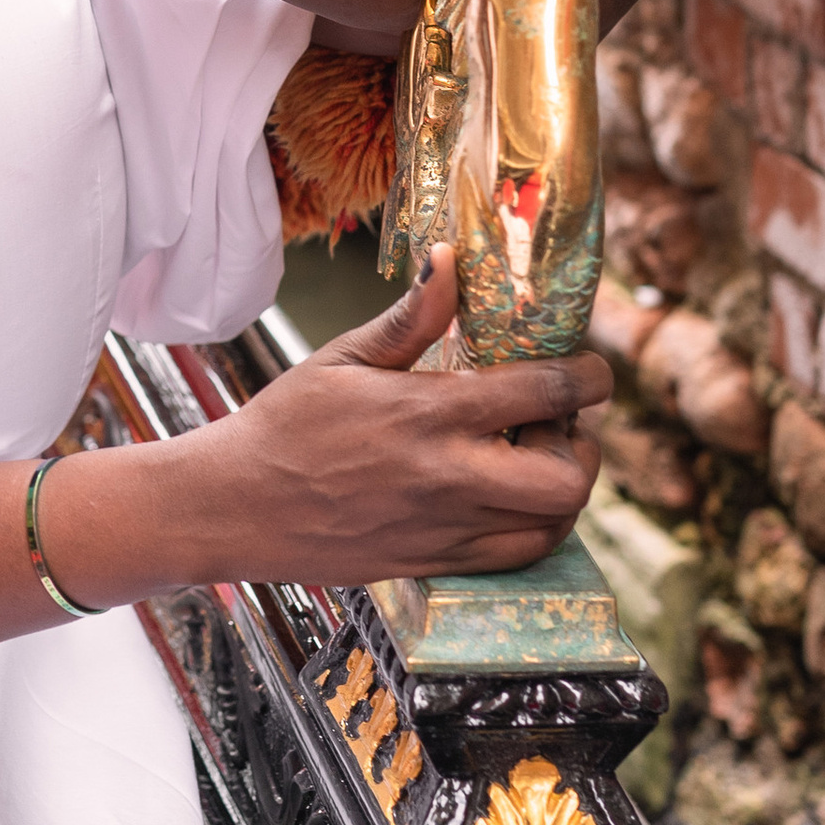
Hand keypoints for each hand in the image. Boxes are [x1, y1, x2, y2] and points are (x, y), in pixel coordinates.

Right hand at [167, 250, 607, 588]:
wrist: (235, 506)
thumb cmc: (284, 425)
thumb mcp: (343, 358)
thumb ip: (411, 317)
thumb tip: (450, 260)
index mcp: (429, 414)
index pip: (545, 393)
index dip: (587, 376)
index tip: (589, 369)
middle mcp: (449, 477)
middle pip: (568, 477)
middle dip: (585, 446)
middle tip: (562, 425)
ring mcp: (446, 529)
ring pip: (553, 524)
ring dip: (565, 489)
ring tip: (537, 460)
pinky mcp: (436, 564)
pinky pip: (519, 556)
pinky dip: (536, 527)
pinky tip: (511, 498)